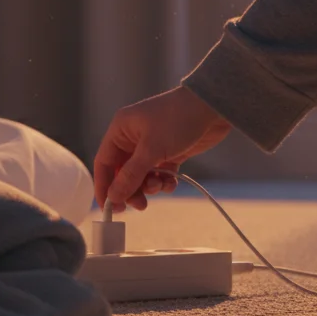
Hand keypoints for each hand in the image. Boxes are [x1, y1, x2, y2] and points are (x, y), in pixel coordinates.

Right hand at [93, 85, 231, 211]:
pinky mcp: (169, 153)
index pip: (104, 163)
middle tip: (140, 205)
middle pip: (122, 173)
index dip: (104, 186)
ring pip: (142, 176)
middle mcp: (133, 138)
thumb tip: (113, 197)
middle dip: (131, 189)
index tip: (110, 208)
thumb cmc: (177, 119)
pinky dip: (164, 182)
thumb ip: (131, 175)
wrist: (212, 106)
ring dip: (149, 186)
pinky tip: (171, 182)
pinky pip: (159, 174)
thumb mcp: (151, 149)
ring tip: (161, 186)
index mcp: (121, 130)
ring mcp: (151, 146)